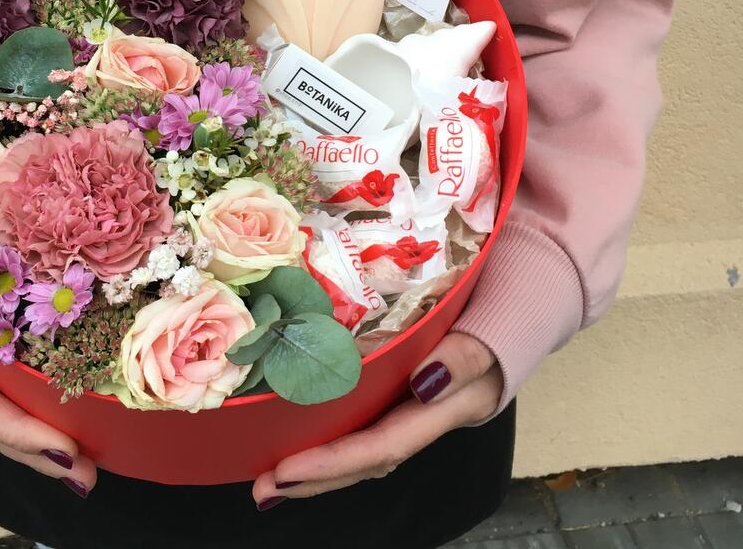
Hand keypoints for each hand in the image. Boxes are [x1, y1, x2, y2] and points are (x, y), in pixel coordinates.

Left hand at [251, 332, 501, 508]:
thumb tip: (426, 383)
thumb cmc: (508, 309)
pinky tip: (301, 432)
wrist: (522, 298)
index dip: (335, 461)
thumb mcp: (495, 330)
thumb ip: (466, 357)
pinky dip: (332, 430)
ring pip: (363, 442)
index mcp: (448, 408)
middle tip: (264, 489)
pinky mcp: (404, 384)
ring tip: (270, 477)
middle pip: (367, 459)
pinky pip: (365, 415)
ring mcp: (415, 402)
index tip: (287, 471)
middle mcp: (426, 413)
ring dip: (319, 462)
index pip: (384, 445)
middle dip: (316, 478)